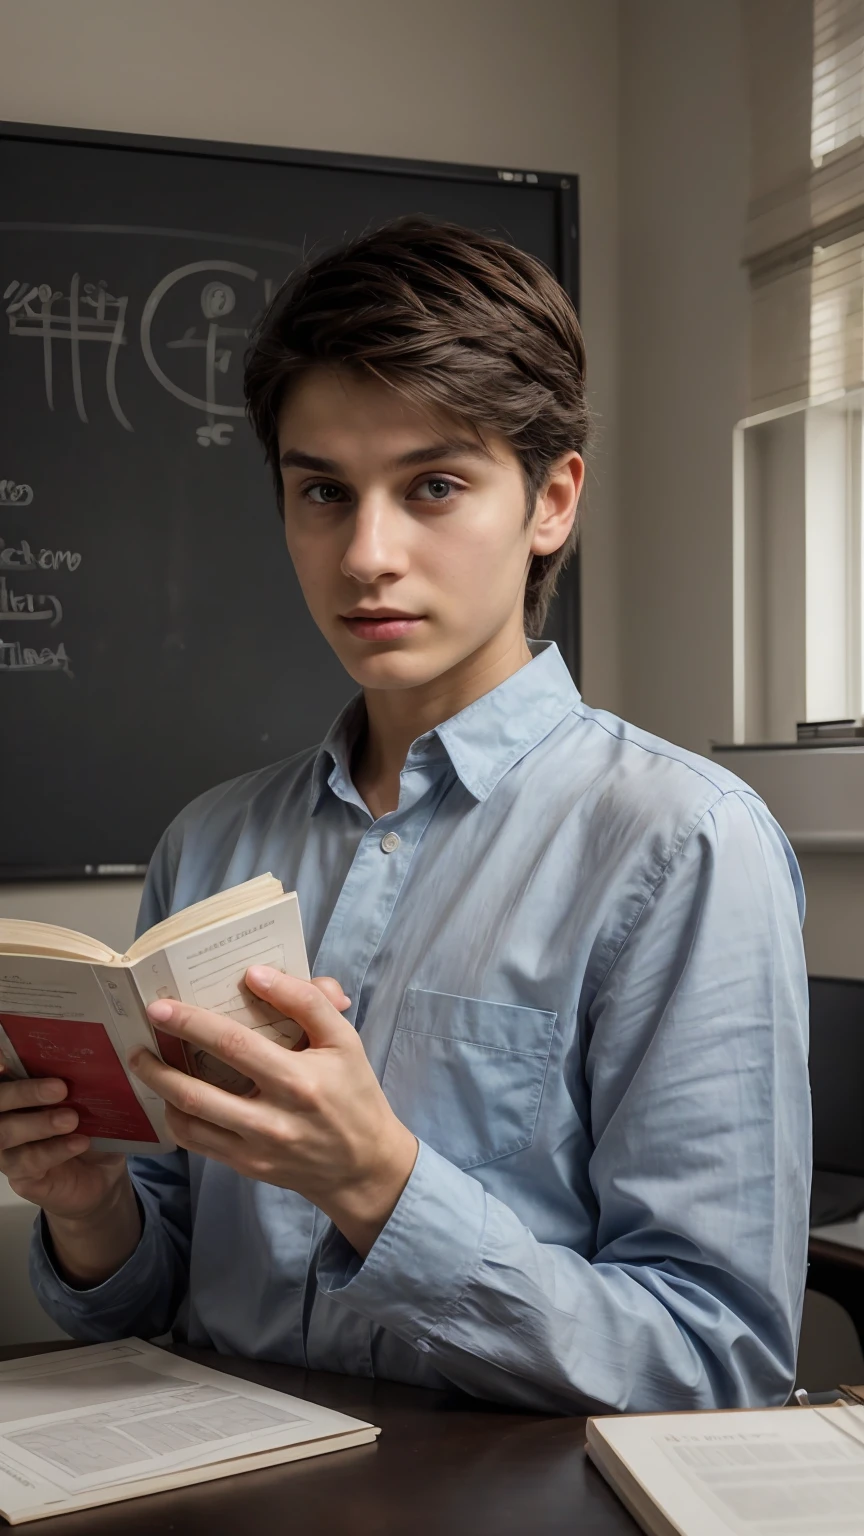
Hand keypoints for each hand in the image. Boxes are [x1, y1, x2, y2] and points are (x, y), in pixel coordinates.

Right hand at [0, 1068, 127, 1221]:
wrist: (102, 1173)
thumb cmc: (88, 1126)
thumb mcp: (86, 1100)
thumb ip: (75, 1082)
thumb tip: (86, 1059)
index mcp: (17, 1095)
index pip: (1, 1080)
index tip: (6, 1061)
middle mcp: (4, 1120)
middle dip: (22, 1093)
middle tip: (60, 1088)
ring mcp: (8, 1151)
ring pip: (5, 1135)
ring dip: (38, 1124)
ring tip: (71, 1119)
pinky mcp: (21, 1177)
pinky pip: (28, 1162)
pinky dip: (55, 1150)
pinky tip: (79, 1142)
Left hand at [131, 968, 417, 1257]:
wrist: (365, 1165)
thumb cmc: (354, 1093)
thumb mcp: (345, 1040)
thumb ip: (307, 1001)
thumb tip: (257, 975)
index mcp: (299, 1081)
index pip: (236, 1045)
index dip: (194, 1023)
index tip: (162, 1006)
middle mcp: (275, 1119)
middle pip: (200, 1091)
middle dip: (160, 1062)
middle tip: (138, 1034)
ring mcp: (257, 1149)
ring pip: (192, 1121)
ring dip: (160, 1089)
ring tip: (143, 1062)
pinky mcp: (248, 1168)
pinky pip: (199, 1143)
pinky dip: (177, 1118)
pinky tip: (170, 1096)